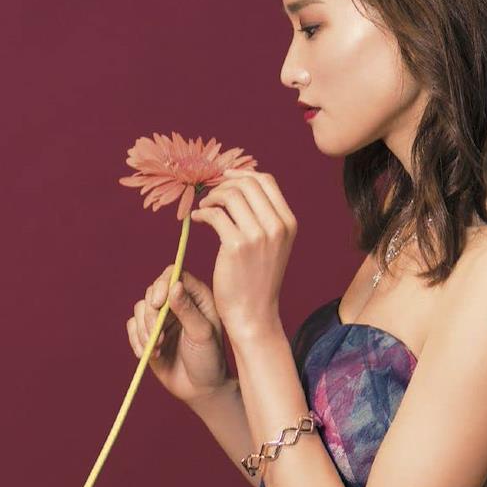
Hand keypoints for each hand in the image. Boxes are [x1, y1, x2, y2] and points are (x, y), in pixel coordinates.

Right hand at [126, 264, 230, 406]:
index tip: (157, 304)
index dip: (162, 284)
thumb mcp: (202, 334)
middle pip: (152, 291)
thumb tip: (174, 286)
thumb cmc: (209, 360)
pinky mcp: (149, 333)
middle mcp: (178, 303)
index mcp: (196, 297)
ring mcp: (162, 318)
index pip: (174, 275)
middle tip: (158, 337)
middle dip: (151, 315)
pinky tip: (148, 353)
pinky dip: (135, 339)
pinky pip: (132, 326)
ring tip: (156, 348)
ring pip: (140, 308)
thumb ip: (187, 310)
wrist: (201, 390)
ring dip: (143, 330)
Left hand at [189, 168, 296, 340]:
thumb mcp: (272, 244)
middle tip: (211, 195)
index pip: (266, 180)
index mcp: (288, 222)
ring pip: (230, 195)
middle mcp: (277, 226)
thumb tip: (241, 185)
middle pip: (248, 183)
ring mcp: (258, 236)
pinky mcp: (236, 246)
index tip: (225, 177)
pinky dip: (203, 212)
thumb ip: (264, 216)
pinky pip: (215, 214)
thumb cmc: (257, 279)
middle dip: (224, 184)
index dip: (242, 173)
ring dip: (212, 196)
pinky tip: (197, 219)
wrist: (253, 313)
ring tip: (204, 207)